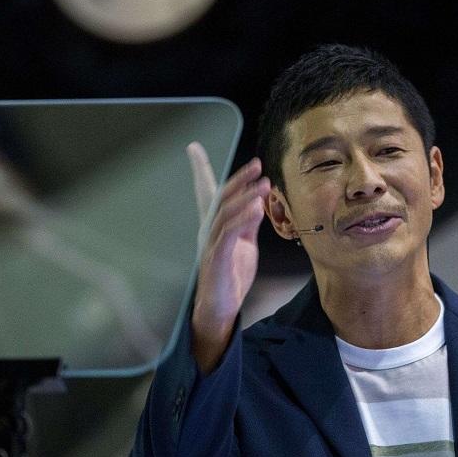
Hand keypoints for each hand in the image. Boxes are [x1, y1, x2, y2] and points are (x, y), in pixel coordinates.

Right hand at [187, 145, 269, 371]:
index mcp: (214, 226)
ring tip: (264, 184)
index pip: (208, 193)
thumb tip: (256, 202)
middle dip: (238, 179)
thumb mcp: (246, 245)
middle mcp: (208, 231)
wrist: (220, 308)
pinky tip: (256, 208)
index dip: (201, 170)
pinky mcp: (216, 258)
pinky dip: (242, 219)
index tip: (193, 148)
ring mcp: (210, 244)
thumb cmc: (232, 276)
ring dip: (246, 196)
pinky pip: (229, 234)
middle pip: (220, 197)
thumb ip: (248, 224)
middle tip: (257, 164)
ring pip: (225, 213)